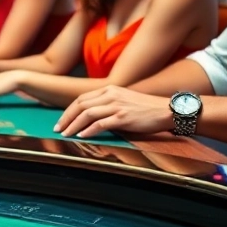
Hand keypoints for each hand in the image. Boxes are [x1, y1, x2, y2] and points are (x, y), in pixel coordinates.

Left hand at [54, 86, 173, 137]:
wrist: (168, 110)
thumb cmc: (146, 109)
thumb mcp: (124, 100)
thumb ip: (108, 105)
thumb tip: (91, 117)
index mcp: (110, 89)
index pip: (82, 99)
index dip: (68, 110)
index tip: (61, 121)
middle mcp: (111, 95)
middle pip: (80, 105)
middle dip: (66, 118)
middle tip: (58, 129)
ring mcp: (117, 105)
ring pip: (87, 114)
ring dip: (73, 125)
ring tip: (66, 134)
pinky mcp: (123, 117)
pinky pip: (100, 124)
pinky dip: (88, 130)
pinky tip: (82, 136)